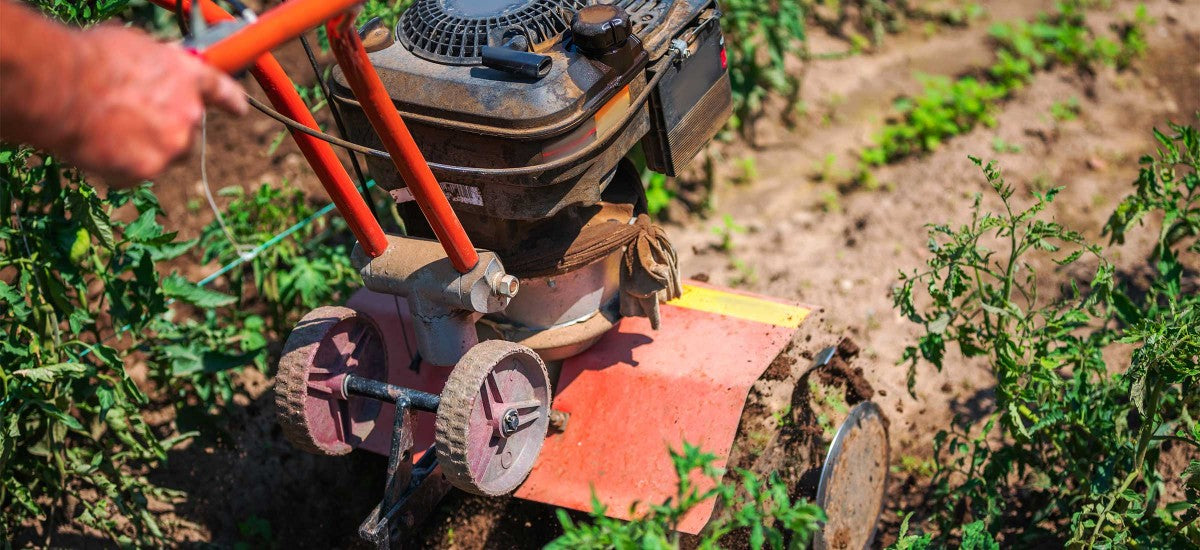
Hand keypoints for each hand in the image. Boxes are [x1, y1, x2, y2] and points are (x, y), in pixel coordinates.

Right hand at [60, 25, 247, 182]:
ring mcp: (172, 145)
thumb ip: (158, 65)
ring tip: (108, 131)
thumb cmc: (89, 59)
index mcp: (189, 76)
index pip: (222, 90)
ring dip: (144, 150)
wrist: (60, 88)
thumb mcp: (134, 47)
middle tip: (130, 120)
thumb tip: (159, 70)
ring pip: (164, 156)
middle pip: (188, 133)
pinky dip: (119, 167)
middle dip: (165, 131)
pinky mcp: (149, 170)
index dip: (231, 102)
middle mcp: (189, 113)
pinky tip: (97, 147)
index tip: (239, 110)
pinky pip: (136, 174)